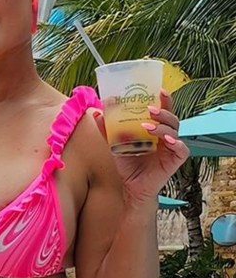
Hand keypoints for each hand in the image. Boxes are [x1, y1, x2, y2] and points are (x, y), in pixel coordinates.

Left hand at [94, 91, 188, 206]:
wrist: (132, 187)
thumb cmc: (129, 164)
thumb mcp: (116, 145)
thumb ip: (108, 130)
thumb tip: (97, 113)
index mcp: (156, 129)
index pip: (163, 110)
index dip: (164, 100)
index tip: (159, 90)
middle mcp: (167, 136)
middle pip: (171, 118)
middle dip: (163, 111)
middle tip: (150, 109)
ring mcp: (173, 147)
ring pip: (174, 131)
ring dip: (162, 127)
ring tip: (148, 126)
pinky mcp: (176, 160)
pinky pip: (181, 149)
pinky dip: (176, 143)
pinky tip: (167, 142)